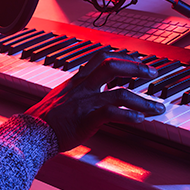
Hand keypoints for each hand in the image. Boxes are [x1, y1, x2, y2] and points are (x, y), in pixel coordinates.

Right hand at [26, 51, 165, 151]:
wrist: (33, 131)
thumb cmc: (45, 119)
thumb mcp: (61, 97)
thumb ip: (78, 93)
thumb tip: (93, 95)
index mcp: (77, 81)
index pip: (100, 58)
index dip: (121, 57)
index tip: (135, 62)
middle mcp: (82, 87)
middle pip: (112, 66)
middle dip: (136, 68)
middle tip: (152, 73)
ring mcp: (85, 102)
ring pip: (120, 94)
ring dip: (143, 101)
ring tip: (157, 108)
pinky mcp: (86, 119)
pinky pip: (112, 113)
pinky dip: (129, 116)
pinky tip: (139, 120)